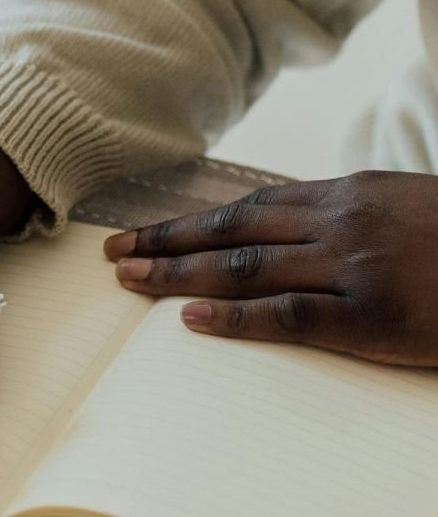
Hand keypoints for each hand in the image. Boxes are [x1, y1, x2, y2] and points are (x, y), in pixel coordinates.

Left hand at [104, 171, 437, 365]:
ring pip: (247, 268)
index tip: (141, 234)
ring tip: (130, 282)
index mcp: (349, 196)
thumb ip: (345, 219)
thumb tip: (284, 234)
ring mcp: (357, 269)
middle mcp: (343, 224)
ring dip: (180, 276)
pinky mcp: (374, 318)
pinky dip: (235, 319)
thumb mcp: (405, 209)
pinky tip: (190, 321)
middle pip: (232, 232)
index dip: (188, 223)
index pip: (248, 207)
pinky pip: (290, 316)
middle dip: (166, 245)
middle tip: (112, 258)